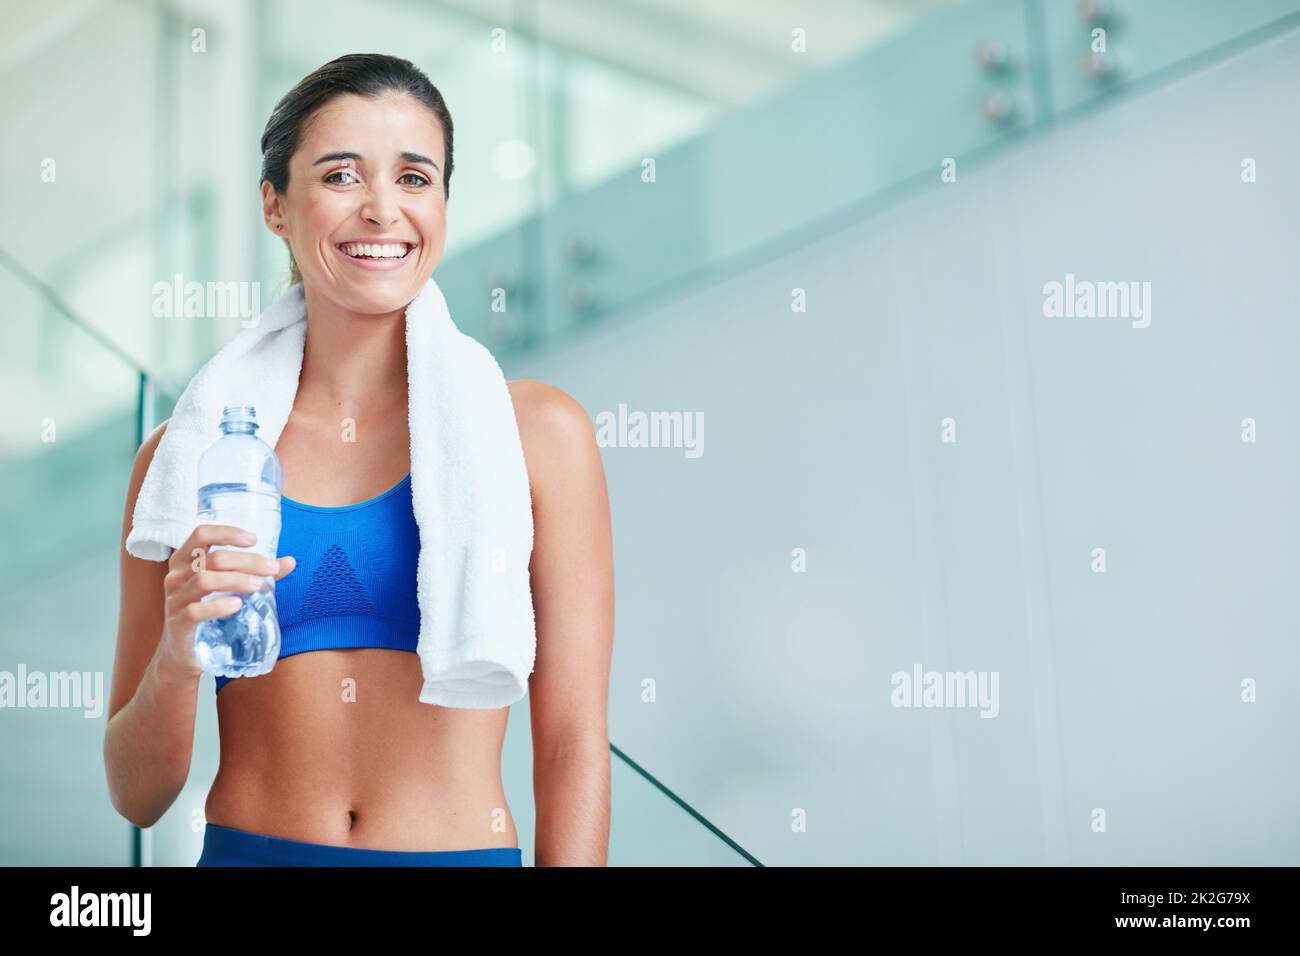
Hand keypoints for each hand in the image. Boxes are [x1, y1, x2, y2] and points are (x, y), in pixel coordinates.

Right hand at [159, 525, 296, 679]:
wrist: (186, 653)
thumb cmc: (209, 613)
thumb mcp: (229, 588)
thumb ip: (257, 573)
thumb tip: (290, 561)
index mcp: (185, 561)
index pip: (201, 534)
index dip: (227, 533)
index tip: (254, 539)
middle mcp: (175, 577)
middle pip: (212, 559)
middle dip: (247, 561)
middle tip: (271, 569)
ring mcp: (174, 601)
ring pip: (203, 581)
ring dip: (236, 580)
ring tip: (258, 586)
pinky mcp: (178, 625)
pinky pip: (195, 611)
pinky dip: (218, 606)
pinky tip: (237, 605)